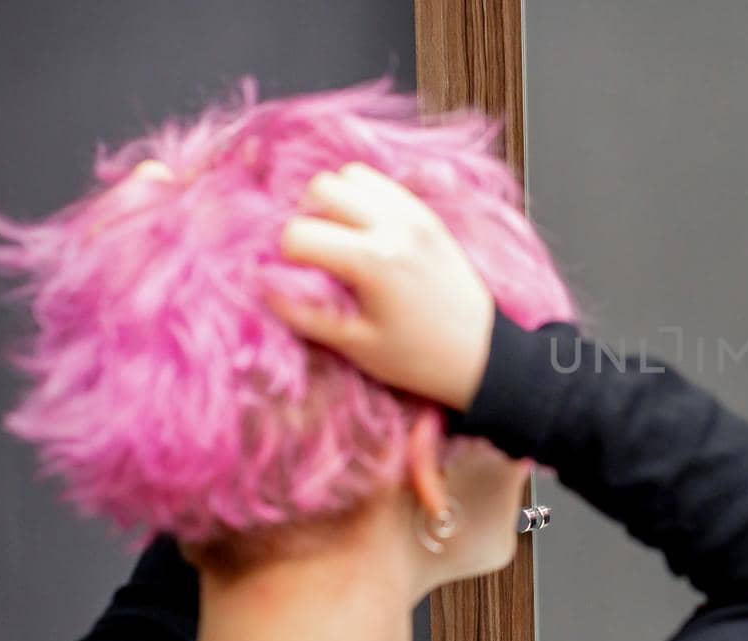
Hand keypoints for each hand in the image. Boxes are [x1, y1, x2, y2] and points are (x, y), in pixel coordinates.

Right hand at [266, 162, 494, 411]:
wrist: (484, 355)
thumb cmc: (419, 358)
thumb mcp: (355, 345)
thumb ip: (303, 311)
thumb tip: (263, 281)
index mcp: (374, 260)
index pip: (299, 233)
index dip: (286, 257)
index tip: (297, 279)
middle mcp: (395, 226)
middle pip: (321, 187)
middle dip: (306, 217)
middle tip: (315, 254)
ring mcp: (415, 215)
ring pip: (351, 175)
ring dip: (334, 202)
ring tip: (339, 240)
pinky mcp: (428, 215)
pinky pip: (382, 184)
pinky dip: (362, 199)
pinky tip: (364, 234)